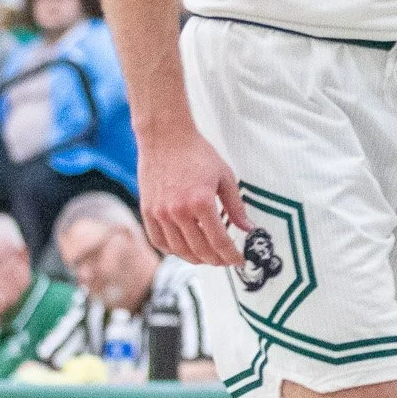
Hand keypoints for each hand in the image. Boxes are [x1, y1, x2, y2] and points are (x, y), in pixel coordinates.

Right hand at [138, 124, 250, 266]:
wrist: (166, 137)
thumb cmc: (196, 153)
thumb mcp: (224, 176)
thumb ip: (236, 206)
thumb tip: (248, 228)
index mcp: (201, 202)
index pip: (219, 241)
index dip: (231, 256)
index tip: (238, 260)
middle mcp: (179, 211)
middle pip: (200, 250)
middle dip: (216, 260)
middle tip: (225, 260)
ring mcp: (160, 213)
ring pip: (179, 250)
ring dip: (196, 259)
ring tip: (207, 257)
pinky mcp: (148, 211)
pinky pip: (159, 241)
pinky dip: (172, 250)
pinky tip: (183, 249)